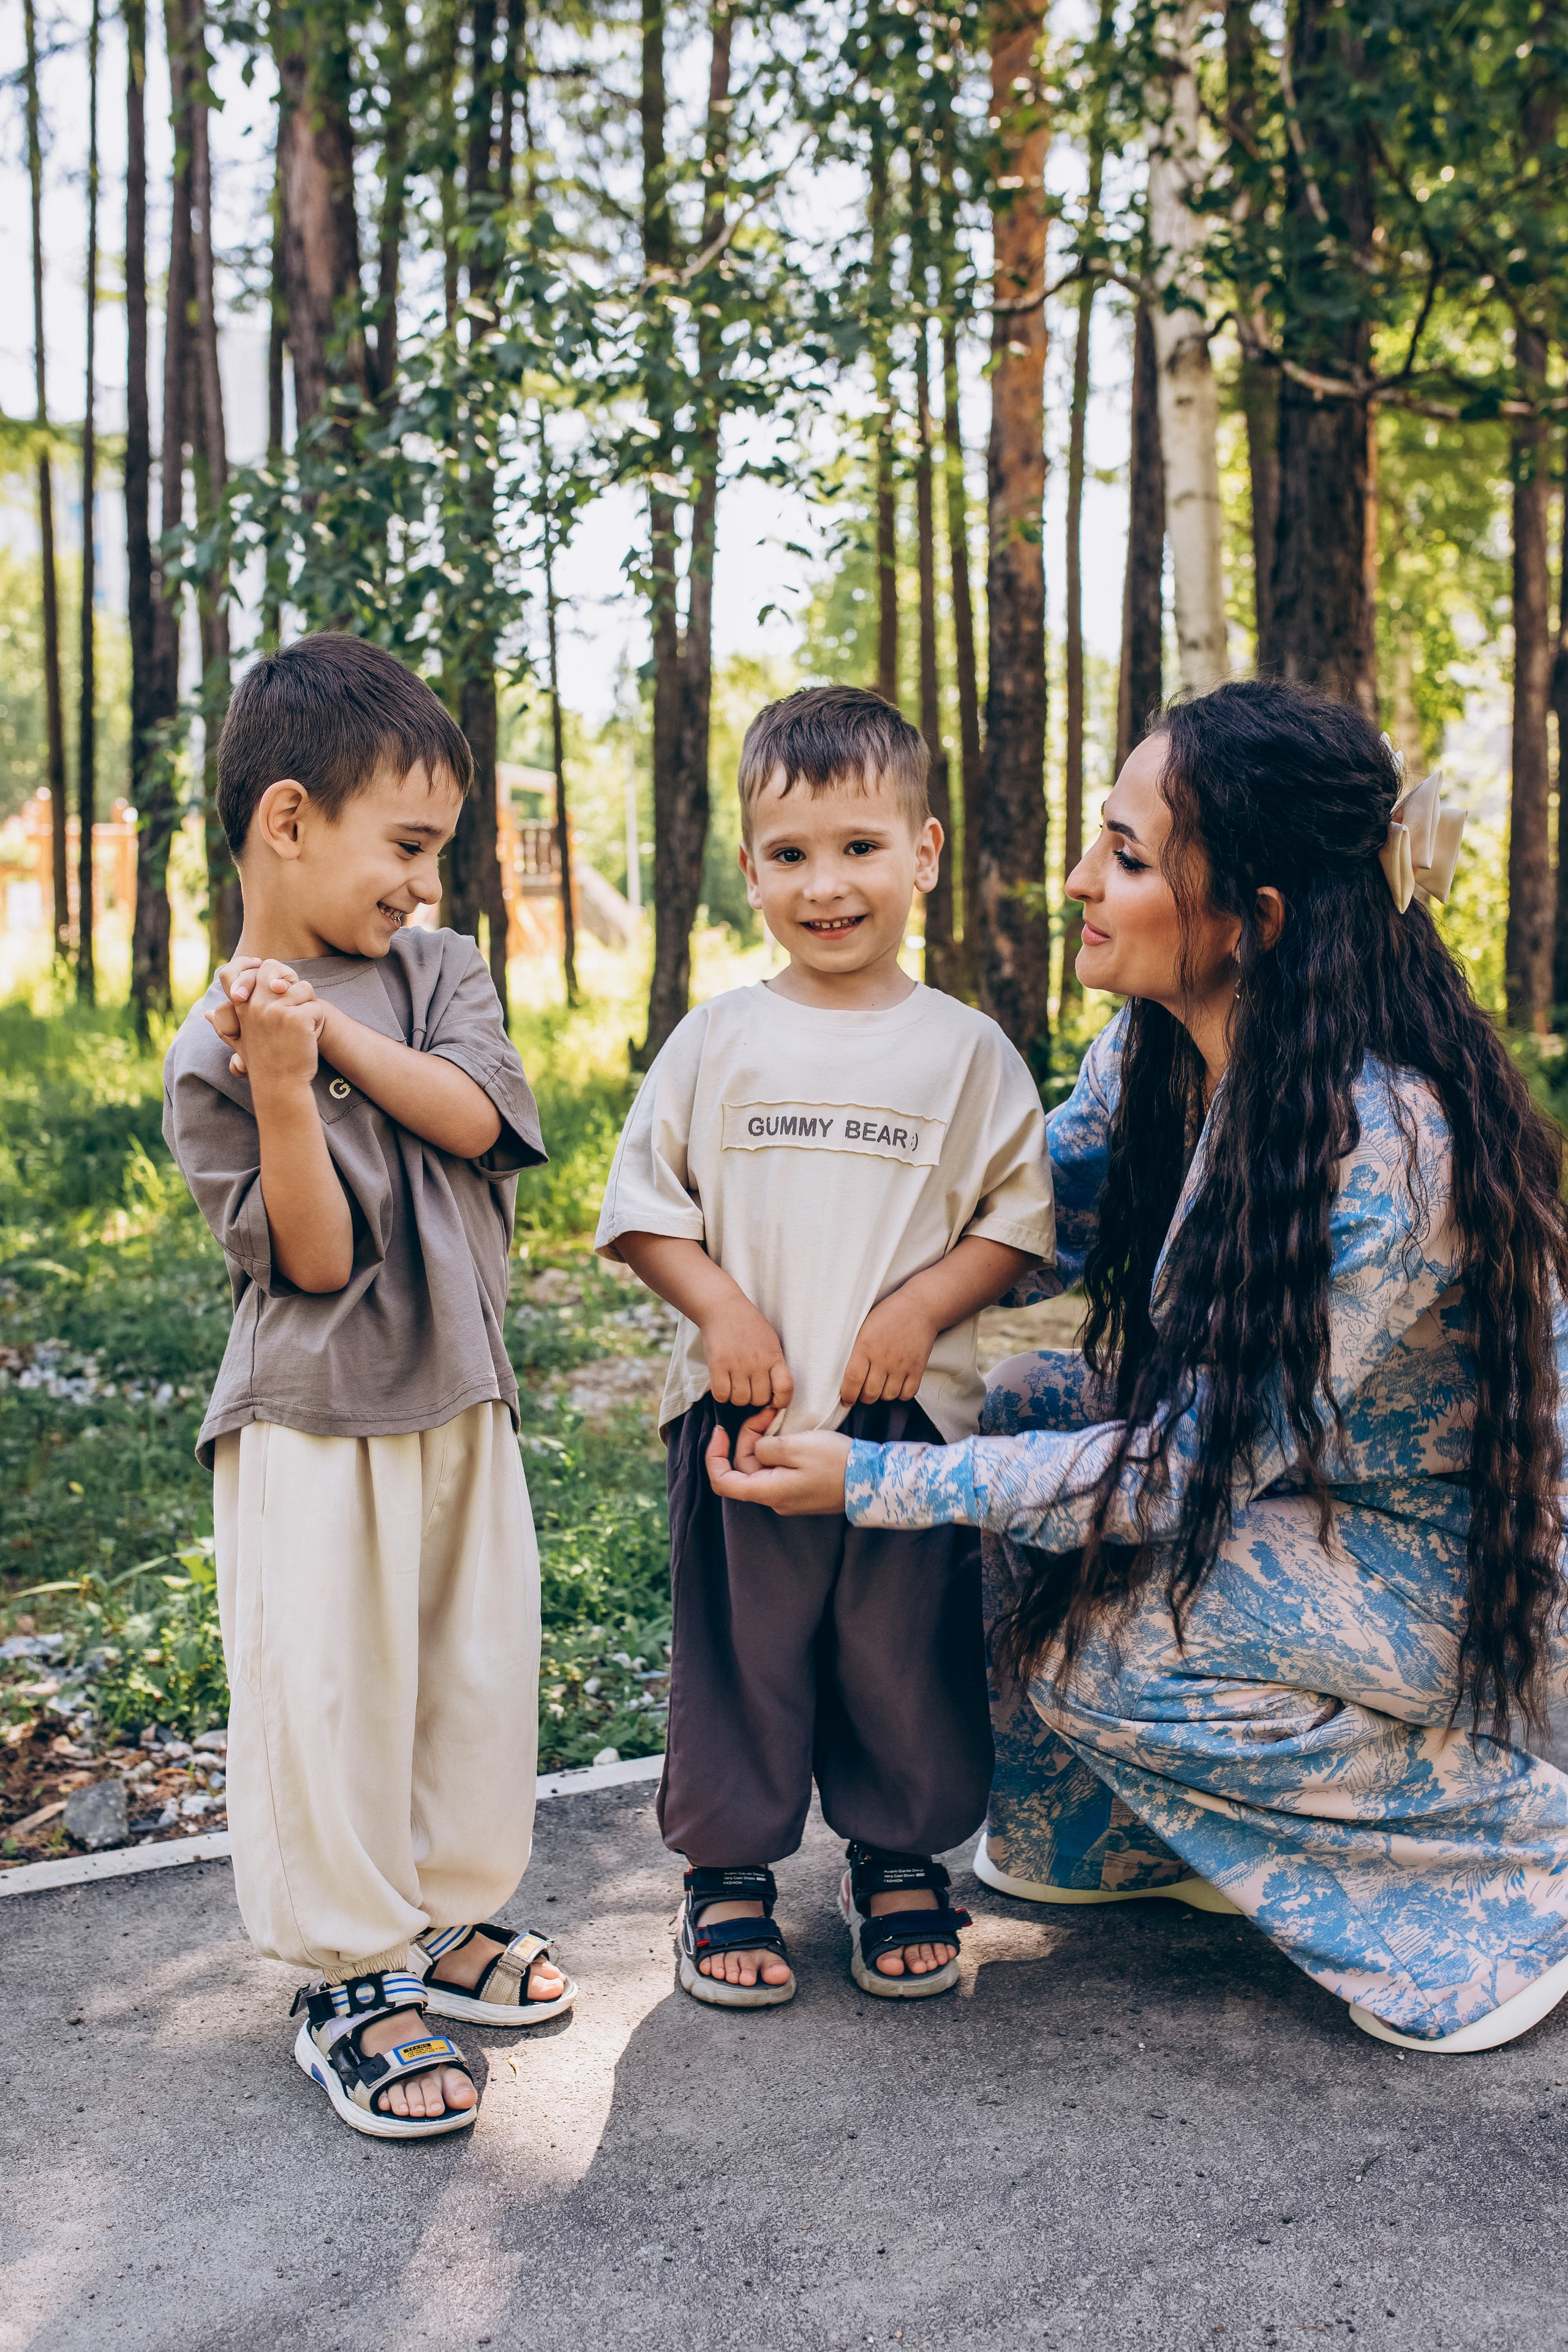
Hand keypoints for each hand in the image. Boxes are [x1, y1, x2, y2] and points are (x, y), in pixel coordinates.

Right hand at [206, 959, 314, 1077]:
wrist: (281, 1085)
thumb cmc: (265, 1062)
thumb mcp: (240, 1041)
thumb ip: (224, 1024)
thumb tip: (208, 1013)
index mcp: (240, 1006)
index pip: (237, 969)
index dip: (254, 966)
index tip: (267, 974)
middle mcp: (254, 1004)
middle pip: (273, 967)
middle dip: (288, 981)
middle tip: (294, 1003)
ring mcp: (275, 1010)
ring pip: (303, 987)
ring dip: (308, 1007)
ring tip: (300, 1029)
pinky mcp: (296, 1018)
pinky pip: (316, 1007)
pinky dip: (317, 1022)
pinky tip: (308, 1037)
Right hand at [698, 1294, 793, 1410]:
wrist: (723, 1307)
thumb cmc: (748, 1325)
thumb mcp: (770, 1341)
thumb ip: (774, 1364)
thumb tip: (776, 1393)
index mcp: (774, 1356)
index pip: (785, 1388)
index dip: (781, 1401)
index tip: (775, 1400)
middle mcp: (757, 1362)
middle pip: (760, 1399)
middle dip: (754, 1397)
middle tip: (749, 1386)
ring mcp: (737, 1364)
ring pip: (740, 1400)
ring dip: (737, 1396)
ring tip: (735, 1383)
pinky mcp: (718, 1365)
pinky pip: (721, 1395)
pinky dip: (722, 1395)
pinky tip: (723, 1384)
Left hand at [706, 1420, 850, 1515]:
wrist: (872, 1480)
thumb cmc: (835, 1463)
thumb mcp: (795, 1446)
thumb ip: (764, 1447)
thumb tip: (756, 1449)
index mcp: (767, 1491)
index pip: (723, 1481)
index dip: (714, 1456)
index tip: (720, 1432)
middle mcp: (774, 1499)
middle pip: (744, 1467)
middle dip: (748, 1437)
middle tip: (768, 1413)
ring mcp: (788, 1496)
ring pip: (761, 1466)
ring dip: (764, 1441)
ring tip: (780, 1419)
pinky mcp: (800, 1490)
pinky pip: (778, 1469)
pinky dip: (777, 1450)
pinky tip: (791, 1435)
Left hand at [839, 1286, 938, 1406]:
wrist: (919, 1307)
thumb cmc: (888, 1314)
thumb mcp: (863, 1327)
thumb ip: (855, 1349)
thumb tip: (843, 1373)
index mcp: (865, 1346)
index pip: (853, 1379)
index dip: (848, 1395)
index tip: (846, 1400)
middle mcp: (883, 1358)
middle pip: (870, 1393)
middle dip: (864, 1396)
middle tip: (864, 1389)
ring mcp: (902, 1365)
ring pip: (888, 1396)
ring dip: (882, 1394)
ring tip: (881, 1384)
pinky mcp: (917, 1368)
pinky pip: (907, 1394)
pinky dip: (900, 1394)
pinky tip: (897, 1384)